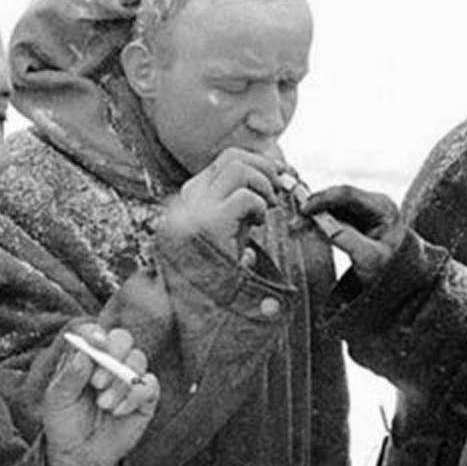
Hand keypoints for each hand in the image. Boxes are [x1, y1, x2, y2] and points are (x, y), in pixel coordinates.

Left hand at [42, 323, 158, 465]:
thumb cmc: (64, 423)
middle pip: (122, 338)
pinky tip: (119, 412)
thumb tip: (82, 354)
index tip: (96, 343)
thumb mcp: (58, 401)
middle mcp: (109, 362)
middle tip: (97, 382)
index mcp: (86, 356)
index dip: (97, 333)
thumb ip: (69, 377)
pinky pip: (150, 385)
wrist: (79, 457)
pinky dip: (136, 396)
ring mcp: (128, 378)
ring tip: (103, 405)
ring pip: (138, 359)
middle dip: (113, 355)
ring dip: (121, 382)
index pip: (95, 333)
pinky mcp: (144, 398)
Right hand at [161, 148, 281, 261]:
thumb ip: (241, 202)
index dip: (257, 163)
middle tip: (277, 193)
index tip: (279, 175)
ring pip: (237, 168)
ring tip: (266, 209)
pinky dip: (259, 206)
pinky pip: (244, 196)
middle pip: (231, 157)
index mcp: (190, 199)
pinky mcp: (209, 224)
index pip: (224, 161)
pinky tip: (256, 225)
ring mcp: (196, 210)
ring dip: (262, 184)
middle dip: (263, 167)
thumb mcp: (229, 229)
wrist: (202, 308)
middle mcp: (188, 199)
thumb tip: (274, 173)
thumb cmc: (220, 271)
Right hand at [300, 185, 406, 284]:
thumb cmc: (392, 271)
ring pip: (333, 207)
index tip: (304, 210)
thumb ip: (347, 239)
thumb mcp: (370, 258)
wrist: (406, 282)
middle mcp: (374, 204)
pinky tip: (307, 230)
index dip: (323, 199)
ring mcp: (365, 212)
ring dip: (315, 216)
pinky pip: (334, 217)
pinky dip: (320, 223)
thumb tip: (323, 225)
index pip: (347, 194)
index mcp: (382, 207)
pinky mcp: (356, 221)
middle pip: (337, 198)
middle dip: (315, 208)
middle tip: (295, 222)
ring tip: (297, 227)